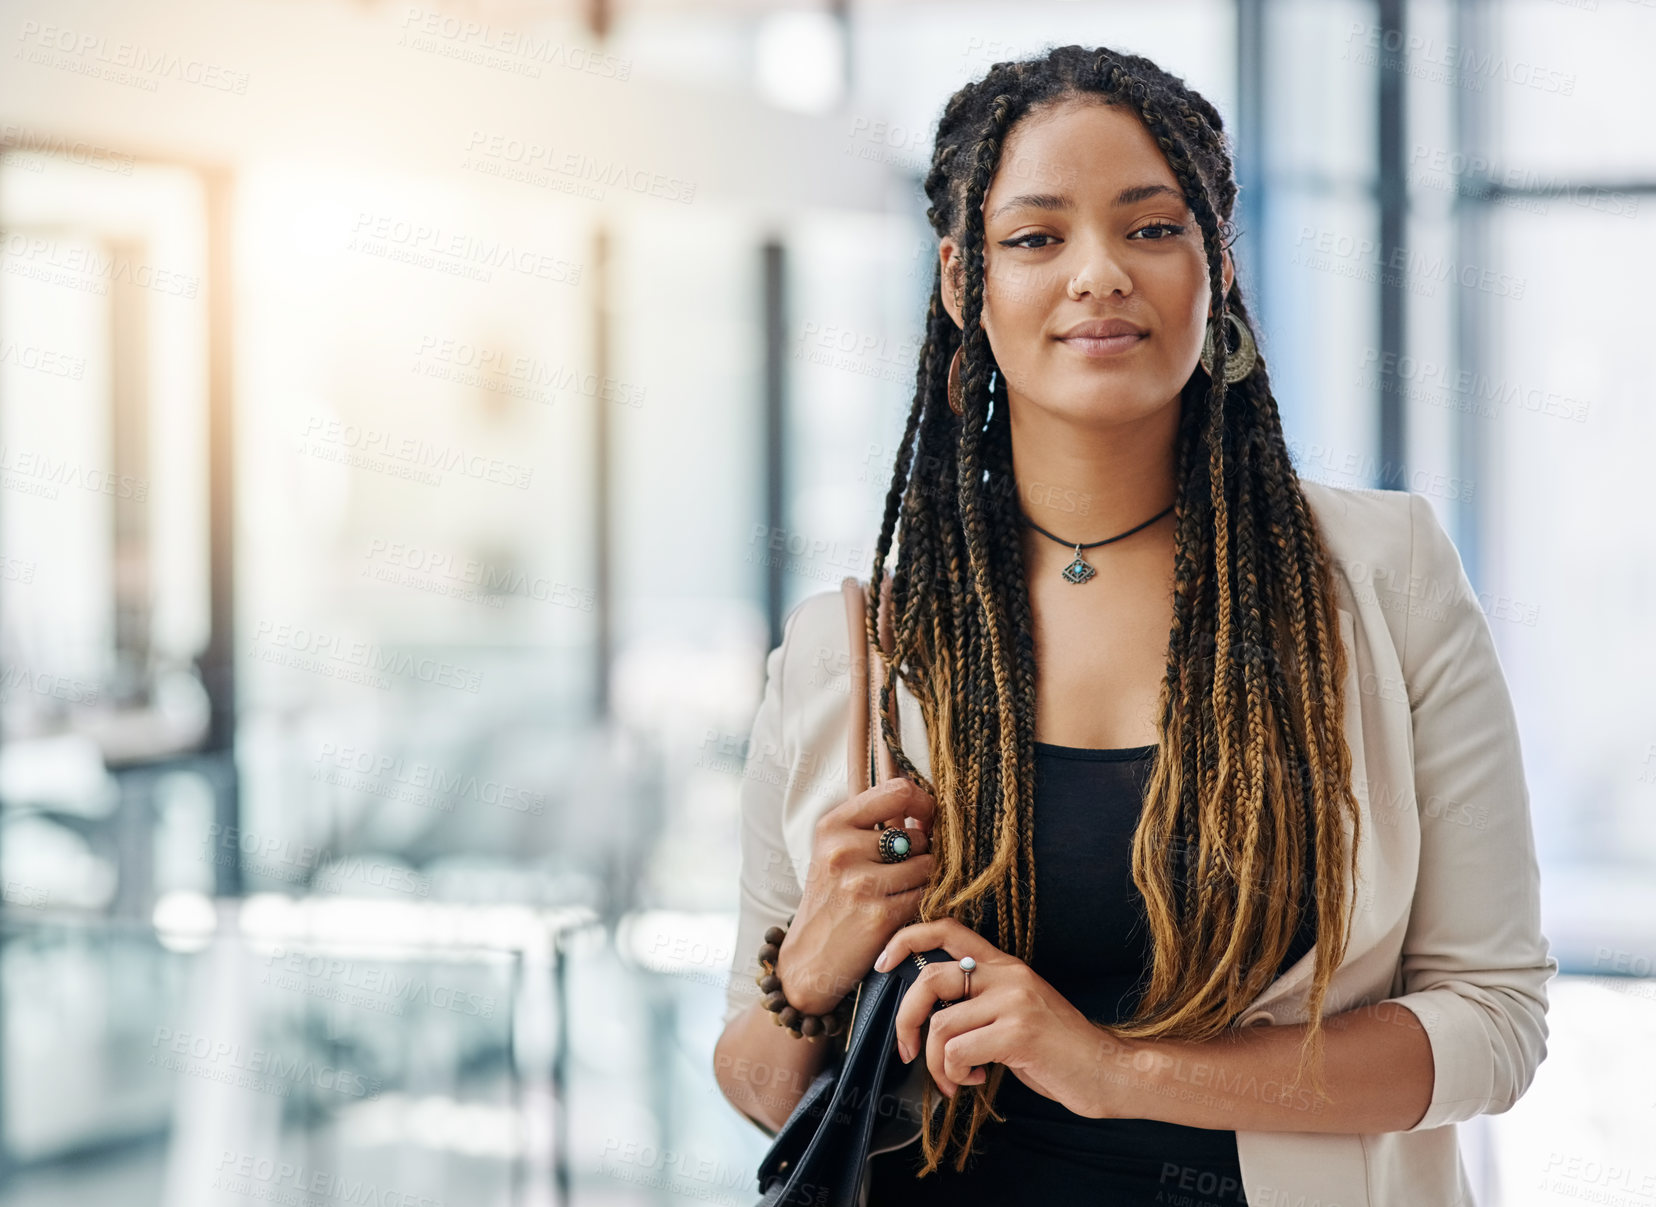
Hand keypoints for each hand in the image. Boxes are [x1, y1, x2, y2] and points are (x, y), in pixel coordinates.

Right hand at [774, 778, 936, 1013]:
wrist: (809, 960)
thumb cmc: (830, 901)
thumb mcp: (836, 851)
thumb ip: (875, 824)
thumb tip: (927, 806)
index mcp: (833, 825)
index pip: (899, 791)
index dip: (924, 803)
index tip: (928, 819)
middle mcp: (843, 849)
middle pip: (918, 834)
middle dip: (922, 852)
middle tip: (903, 869)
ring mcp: (860, 883)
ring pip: (927, 864)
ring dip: (925, 879)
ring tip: (900, 890)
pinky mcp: (879, 915)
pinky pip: (925, 894)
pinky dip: (922, 901)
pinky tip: (902, 908)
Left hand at [875, 917, 1112, 1117]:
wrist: (1109, 1071)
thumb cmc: (1058, 1051)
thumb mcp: (1016, 1012)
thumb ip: (980, 1004)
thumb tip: (928, 1018)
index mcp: (1005, 965)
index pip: (946, 928)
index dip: (906, 938)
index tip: (882, 963)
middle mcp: (1008, 974)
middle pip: (929, 978)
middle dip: (906, 1019)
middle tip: (908, 1050)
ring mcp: (1014, 1001)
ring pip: (941, 1025)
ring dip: (937, 1064)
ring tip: (956, 1080)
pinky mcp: (1018, 1033)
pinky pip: (958, 1052)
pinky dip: (955, 1076)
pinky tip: (976, 1083)